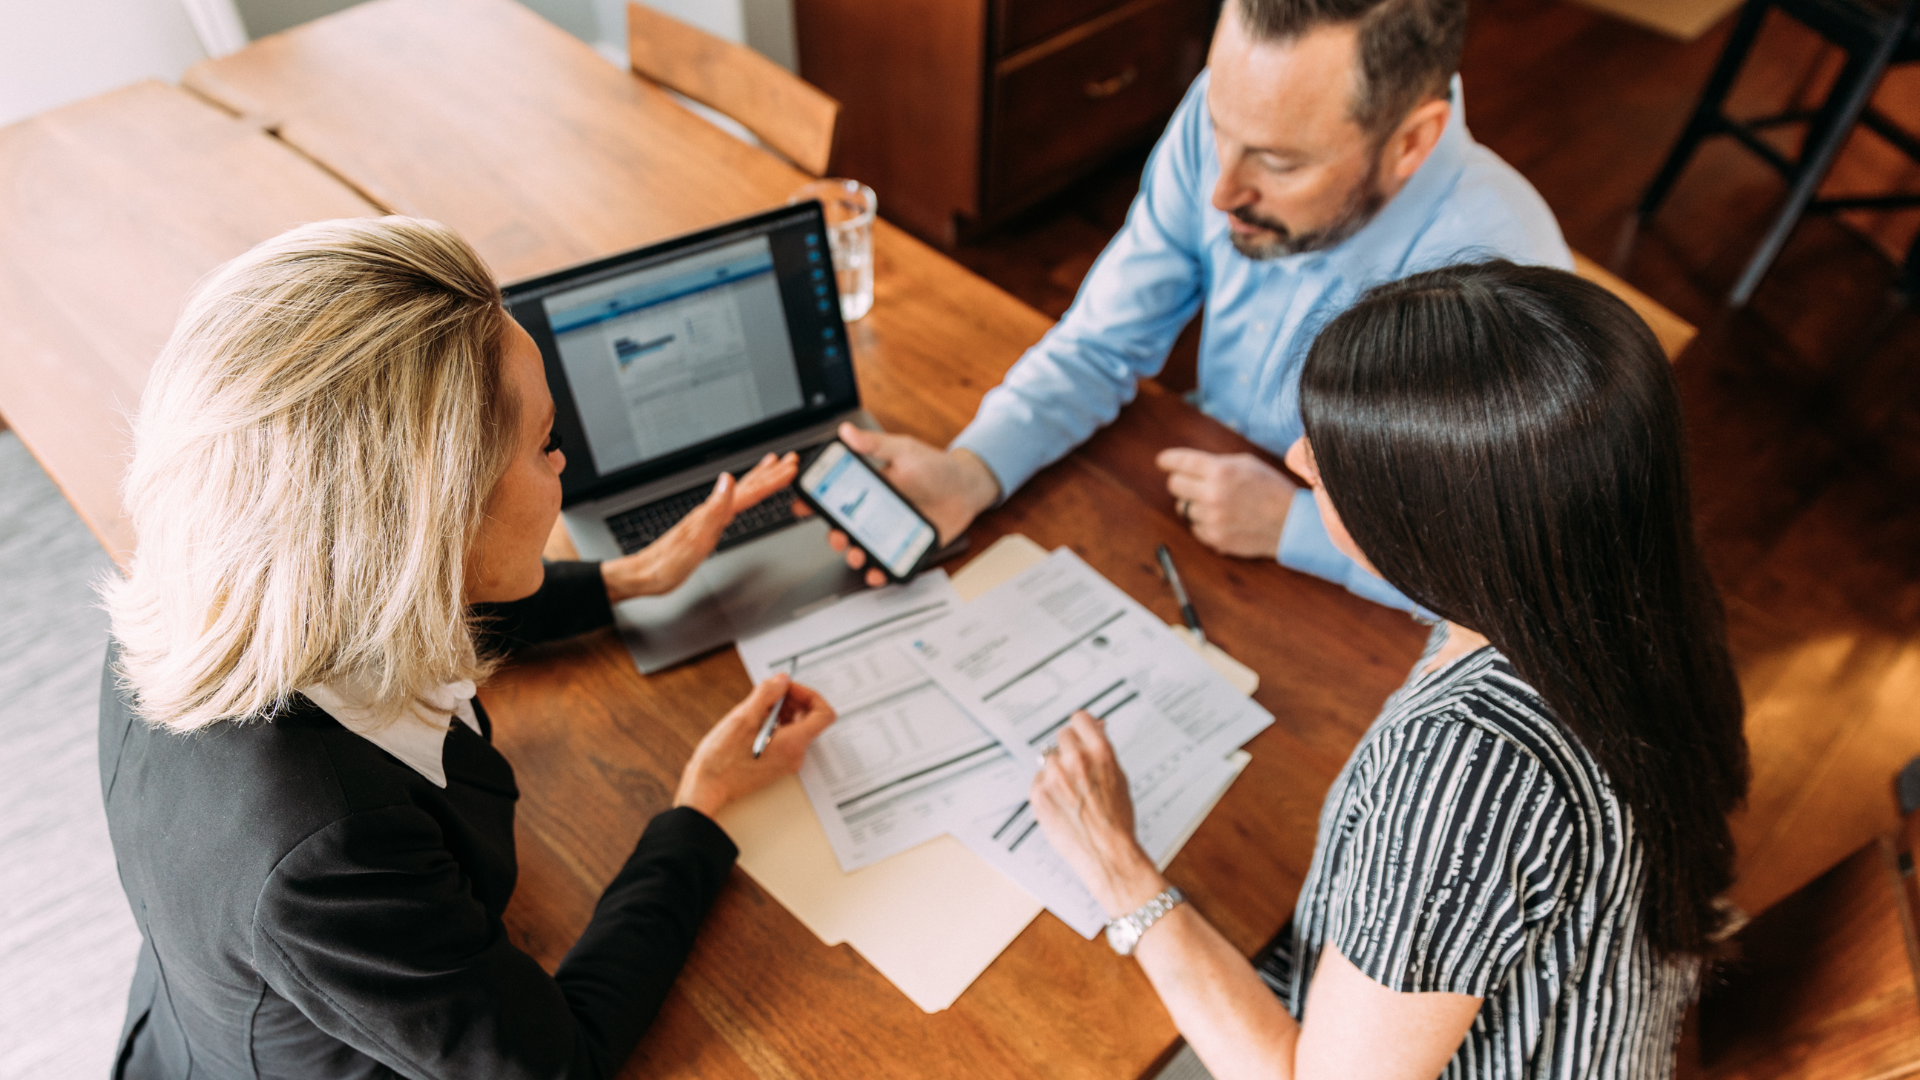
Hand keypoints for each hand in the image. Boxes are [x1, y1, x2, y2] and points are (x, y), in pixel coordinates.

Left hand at [601, 451, 798, 602]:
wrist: (645, 574)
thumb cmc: (668, 562)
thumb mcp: (695, 539)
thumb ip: (715, 509)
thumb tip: (728, 479)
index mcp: (712, 512)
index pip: (748, 491)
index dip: (771, 480)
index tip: (790, 467)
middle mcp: (711, 510)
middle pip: (746, 487)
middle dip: (769, 473)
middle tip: (790, 459)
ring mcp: (708, 516)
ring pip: (739, 492)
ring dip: (758, 479)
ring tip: (771, 466)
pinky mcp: (705, 526)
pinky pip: (731, 504)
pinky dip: (743, 494)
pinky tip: (741, 494)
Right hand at [673, 674, 835, 817]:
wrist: (707, 788)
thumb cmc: (722, 760)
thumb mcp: (744, 717)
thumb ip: (767, 694)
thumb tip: (782, 680)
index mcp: (793, 744)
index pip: (824, 714)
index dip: (809, 694)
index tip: (788, 688)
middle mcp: (795, 755)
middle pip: (810, 719)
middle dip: (792, 701)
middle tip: (769, 695)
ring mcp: (786, 762)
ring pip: (796, 727)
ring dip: (781, 712)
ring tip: (757, 709)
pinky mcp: (776, 765)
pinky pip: (785, 739)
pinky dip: (775, 725)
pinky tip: (753, 723)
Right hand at [794, 422, 999, 587]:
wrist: (967, 488)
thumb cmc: (936, 467)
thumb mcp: (904, 451)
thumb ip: (875, 445)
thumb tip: (847, 432)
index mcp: (869, 488)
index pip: (835, 496)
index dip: (814, 502)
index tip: (800, 506)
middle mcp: (875, 511)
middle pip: (844, 528)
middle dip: (834, 536)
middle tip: (838, 537)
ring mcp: (889, 531)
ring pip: (862, 548)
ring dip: (853, 556)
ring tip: (857, 556)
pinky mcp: (905, 546)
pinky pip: (887, 562)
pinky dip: (879, 571)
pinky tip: (877, 571)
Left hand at [1030, 711, 1166, 917]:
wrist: (1107, 853)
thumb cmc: (1117, 820)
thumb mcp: (1119, 777)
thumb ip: (1103, 751)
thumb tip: (1096, 727)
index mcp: (1100, 752)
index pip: (1080, 718)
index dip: (1081, 727)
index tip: (1079, 732)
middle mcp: (1075, 761)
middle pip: (1062, 736)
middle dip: (1068, 749)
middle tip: (1076, 768)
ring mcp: (1054, 777)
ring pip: (1049, 760)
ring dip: (1057, 771)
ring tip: (1071, 794)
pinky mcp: (1038, 794)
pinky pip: (1038, 780)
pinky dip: (1046, 789)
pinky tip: (1062, 805)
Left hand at [1156, 449, 1296, 558]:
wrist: (1290, 523)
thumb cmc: (1270, 489)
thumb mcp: (1247, 464)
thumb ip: (1216, 463)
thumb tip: (1189, 465)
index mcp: (1220, 470)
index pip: (1179, 462)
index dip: (1167, 460)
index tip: (1162, 461)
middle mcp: (1212, 494)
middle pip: (1174, 485)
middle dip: (1181, 482)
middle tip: (1192, 484)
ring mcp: (1211, 518)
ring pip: (1183, 508)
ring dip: (1195, 504)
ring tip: (1218, 504)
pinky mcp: (1214, 538)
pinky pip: (1194, 527)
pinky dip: (1203, 523)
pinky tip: (1223, 519)